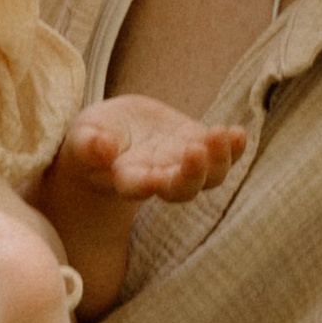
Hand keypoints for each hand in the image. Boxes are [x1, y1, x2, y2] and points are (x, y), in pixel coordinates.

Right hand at [51, 97, 248, 206]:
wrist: (112, 134)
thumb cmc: (92, 141)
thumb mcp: (82, 138)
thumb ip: (89, 146)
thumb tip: (102, 148)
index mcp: (127, 180)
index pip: (139, 188)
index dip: (148, 185)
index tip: (154, 178)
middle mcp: (159, 179)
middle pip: (182, 189)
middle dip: (193, 174)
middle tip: (196, 151)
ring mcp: (181, 164)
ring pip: (208, 176)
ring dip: (219, 160)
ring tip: (222, 134)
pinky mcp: (197, 145)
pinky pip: (221, 153)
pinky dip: (233, 147)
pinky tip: (238, 133)